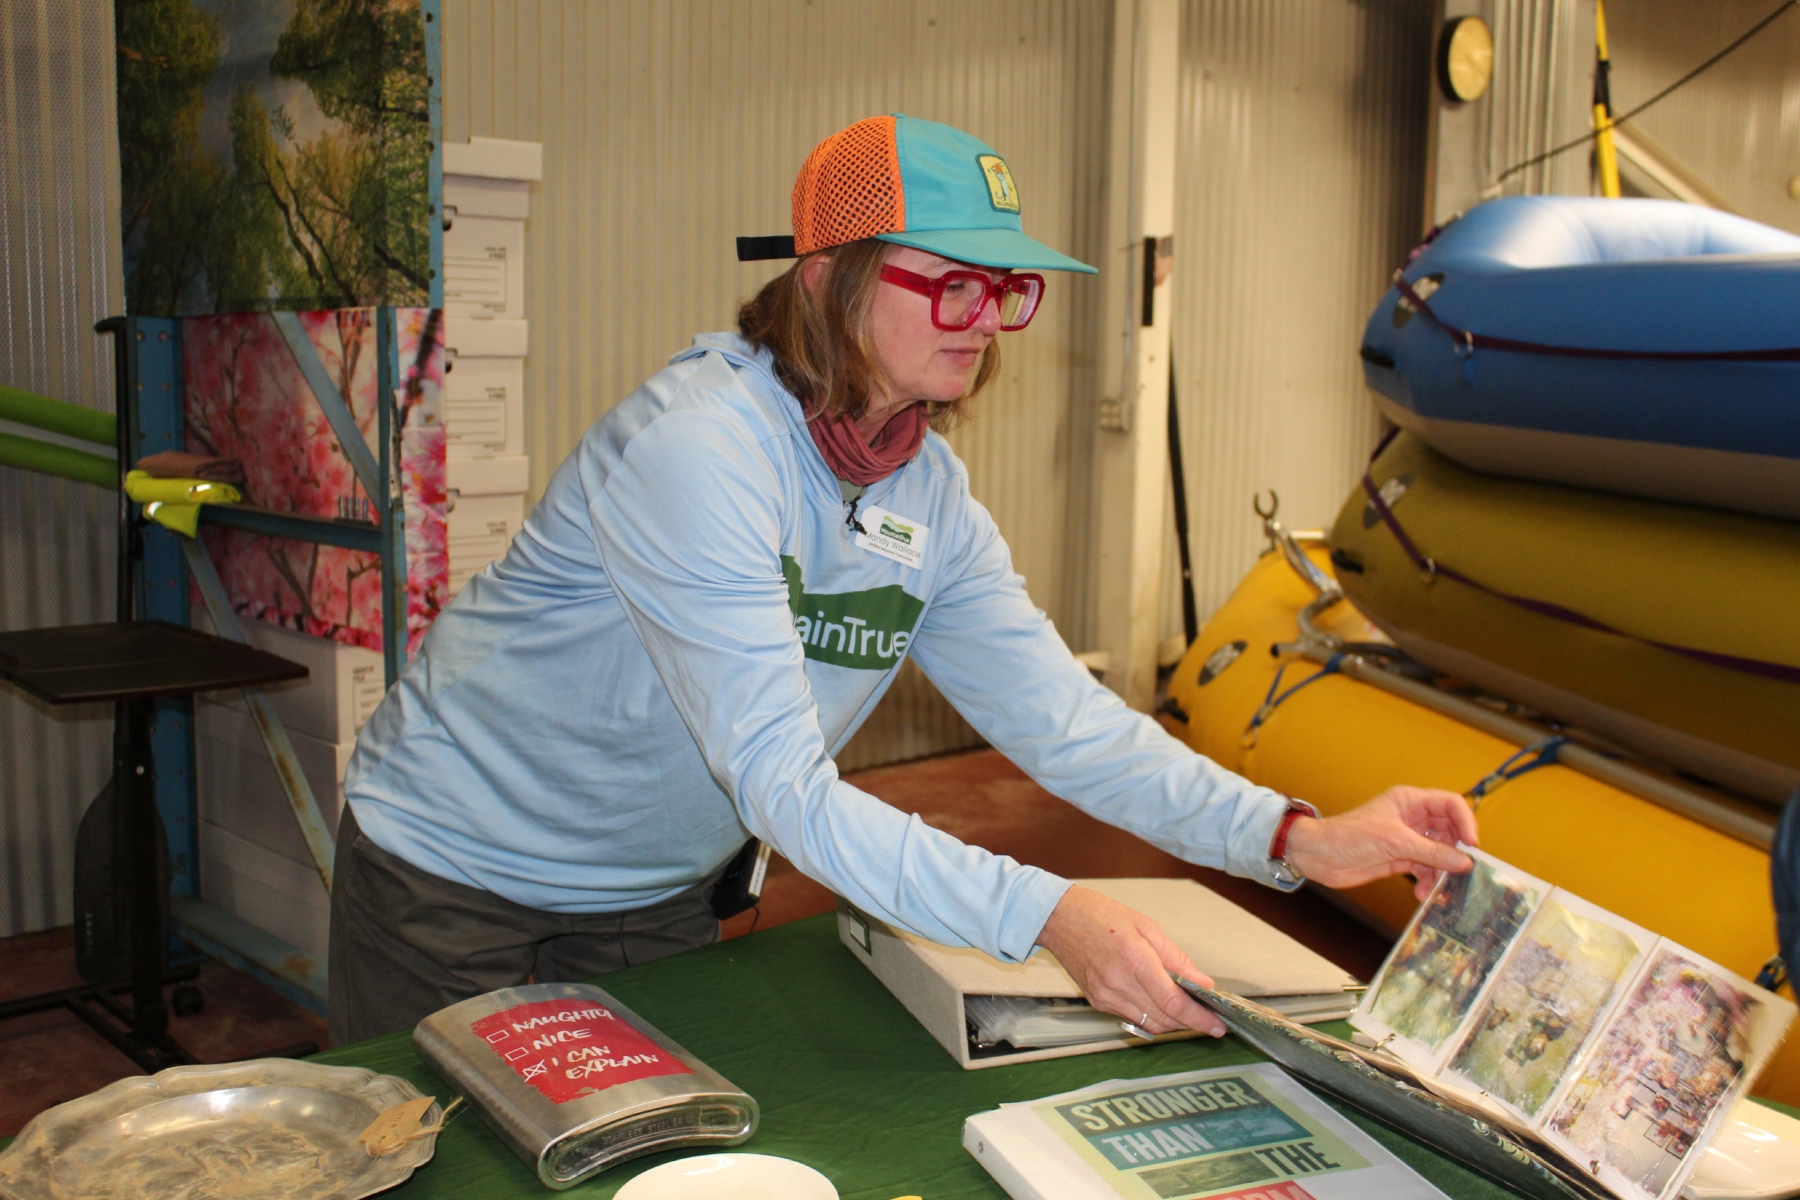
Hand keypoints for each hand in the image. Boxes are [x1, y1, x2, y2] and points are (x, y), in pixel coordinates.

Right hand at [1035, 885, 1225, 1036]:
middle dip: (1190, 1021)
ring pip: (1151, 1024)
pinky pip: (1134, 1018)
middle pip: (1165, 1019)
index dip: (1200, 1018)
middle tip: (1207, 1015)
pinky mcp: (1098, 1002)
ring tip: (1185, 1007)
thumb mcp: (1147, 927)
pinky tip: (1157, 1000)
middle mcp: (1118, 984)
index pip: (1174, 1003)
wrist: (1060, 919)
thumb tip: (1203, 984)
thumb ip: (1177, 959)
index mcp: (1135, 960)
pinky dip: (1152, 1014)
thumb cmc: (1102, 916)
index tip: (1218, 1025)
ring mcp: (1106, 997)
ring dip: (1172, 1021)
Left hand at [1284, 785, 1477, 899]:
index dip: (1465, 822)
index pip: (1450, 805)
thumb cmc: (1349, 836)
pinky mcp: (1400, 859)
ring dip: (1442, 871)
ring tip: (1440, 888)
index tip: (1472, 845)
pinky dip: (1428, 881)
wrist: (1318, 856)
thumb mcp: (1395, 842)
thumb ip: (1432, 853)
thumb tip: (1465, 862)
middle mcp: (1412, 818)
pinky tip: (1422, 894)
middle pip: (1449, 832)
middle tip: (1462, 871)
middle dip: (1456, 852)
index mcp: (1410, 801)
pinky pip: (1425, 869)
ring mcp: (1407, 839)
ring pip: (1438, 853)